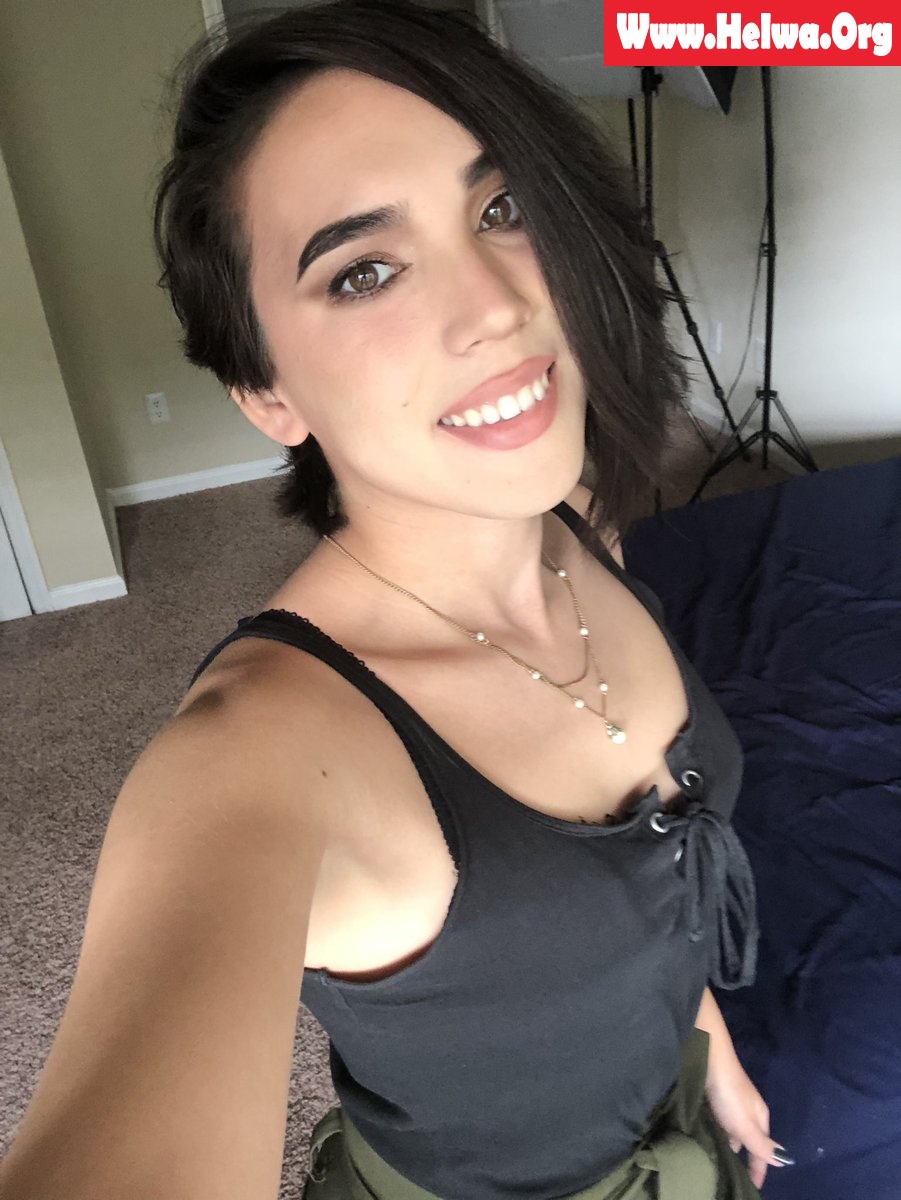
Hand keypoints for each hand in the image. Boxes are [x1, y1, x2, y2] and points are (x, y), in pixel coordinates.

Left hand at [704, 1053, 787, 1191]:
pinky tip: (710, 1136)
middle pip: (750, 1141)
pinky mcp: (717, 1096)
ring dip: (730, 1145)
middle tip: (735, 1176)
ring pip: (735, 1131)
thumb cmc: (729, 1094)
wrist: (710, 1057)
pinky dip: (720, 1131)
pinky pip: (722, 1121)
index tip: (754, 1188)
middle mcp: (748, 1111)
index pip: (762, 1151)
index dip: (760, 1170)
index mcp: (760, 1118)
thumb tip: (787, 1161)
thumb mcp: (746, 1124)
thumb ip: (763, 1144)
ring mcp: (733, 1102)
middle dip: (746, 1158)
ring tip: (720, 1160)